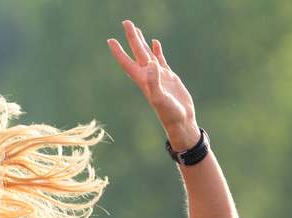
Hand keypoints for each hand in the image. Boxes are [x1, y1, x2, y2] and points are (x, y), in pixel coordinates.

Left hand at [108, 20, 199, 150]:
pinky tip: (155, 42)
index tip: (110, 40)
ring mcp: (158, 75)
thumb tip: (150, 63)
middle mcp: (148, 76)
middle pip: (137, 52)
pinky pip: (160, 60)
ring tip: (136, 30)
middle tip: (126, 22)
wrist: (181, 121)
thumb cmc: (169, 113)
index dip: (119, 51)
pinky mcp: (169, 77)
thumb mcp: (160, 98)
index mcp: (142, 80)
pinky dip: (157, 50)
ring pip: (147, 54)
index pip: (127, 62)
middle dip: (131, 38)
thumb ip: (154, 81)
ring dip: (141, 42)